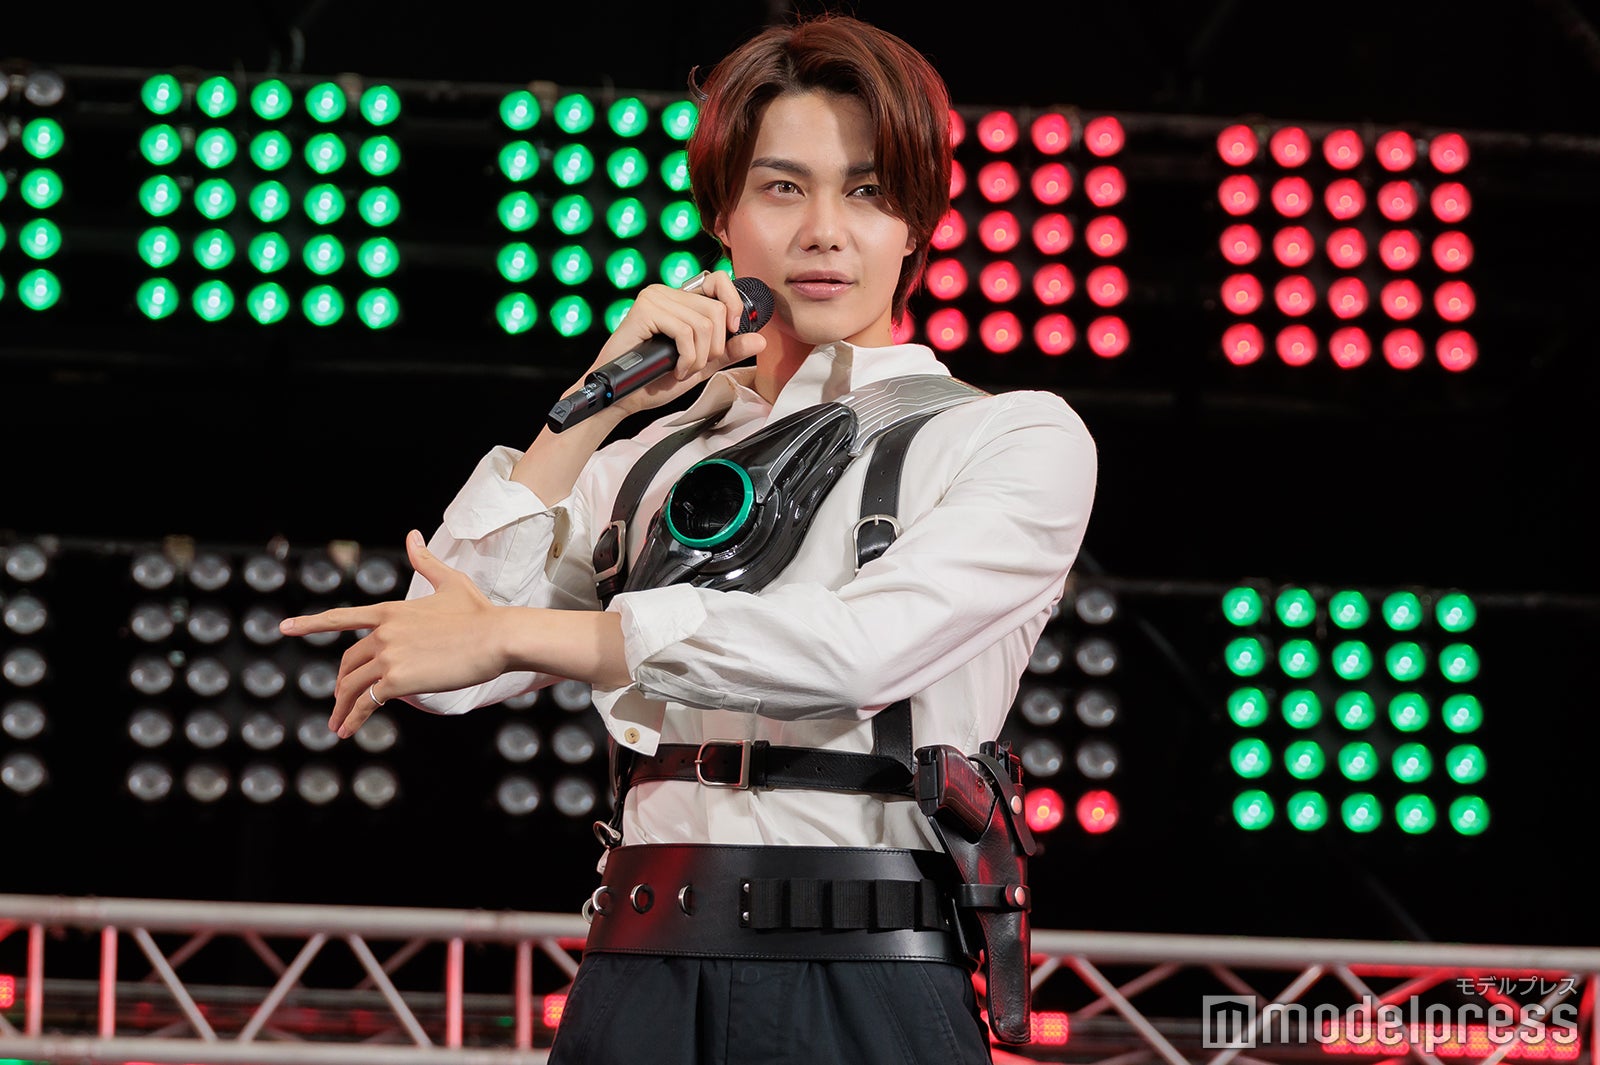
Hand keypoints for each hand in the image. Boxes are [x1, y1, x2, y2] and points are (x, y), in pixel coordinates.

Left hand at [278, 530, 506, 736]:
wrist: (496, 637)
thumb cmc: (479, 612)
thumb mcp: (450, 582)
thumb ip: (425, 562)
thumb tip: (413, 534)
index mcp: (389, 611)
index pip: (340, 618)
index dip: (310, 624)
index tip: (285, 628)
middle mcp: (382, 633)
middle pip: (348, 662)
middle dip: (341, 684)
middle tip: (340, 702)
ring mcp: (388, 656)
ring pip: (352, 686)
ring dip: (342, 707)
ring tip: (338, 724)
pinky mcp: (397, 681)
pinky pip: (366, 704)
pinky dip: (353, 719)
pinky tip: (348, 731)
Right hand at [589, 270, 766, 416]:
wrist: (624, 396)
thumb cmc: (654, 379)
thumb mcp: (701, 365)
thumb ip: (728, 351)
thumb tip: (760, 338)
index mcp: (681, 299)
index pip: (719, 281)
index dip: (733, 304)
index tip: (733, 331)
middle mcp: (668, 292)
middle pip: (716, 310)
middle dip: (714, 346)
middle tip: (696, 364)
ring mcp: (655, 298)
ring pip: (704, 324)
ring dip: (699, 357)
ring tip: (682, 369)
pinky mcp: (645, 310)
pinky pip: (685, 332)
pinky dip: (686, 358)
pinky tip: (673, 369)